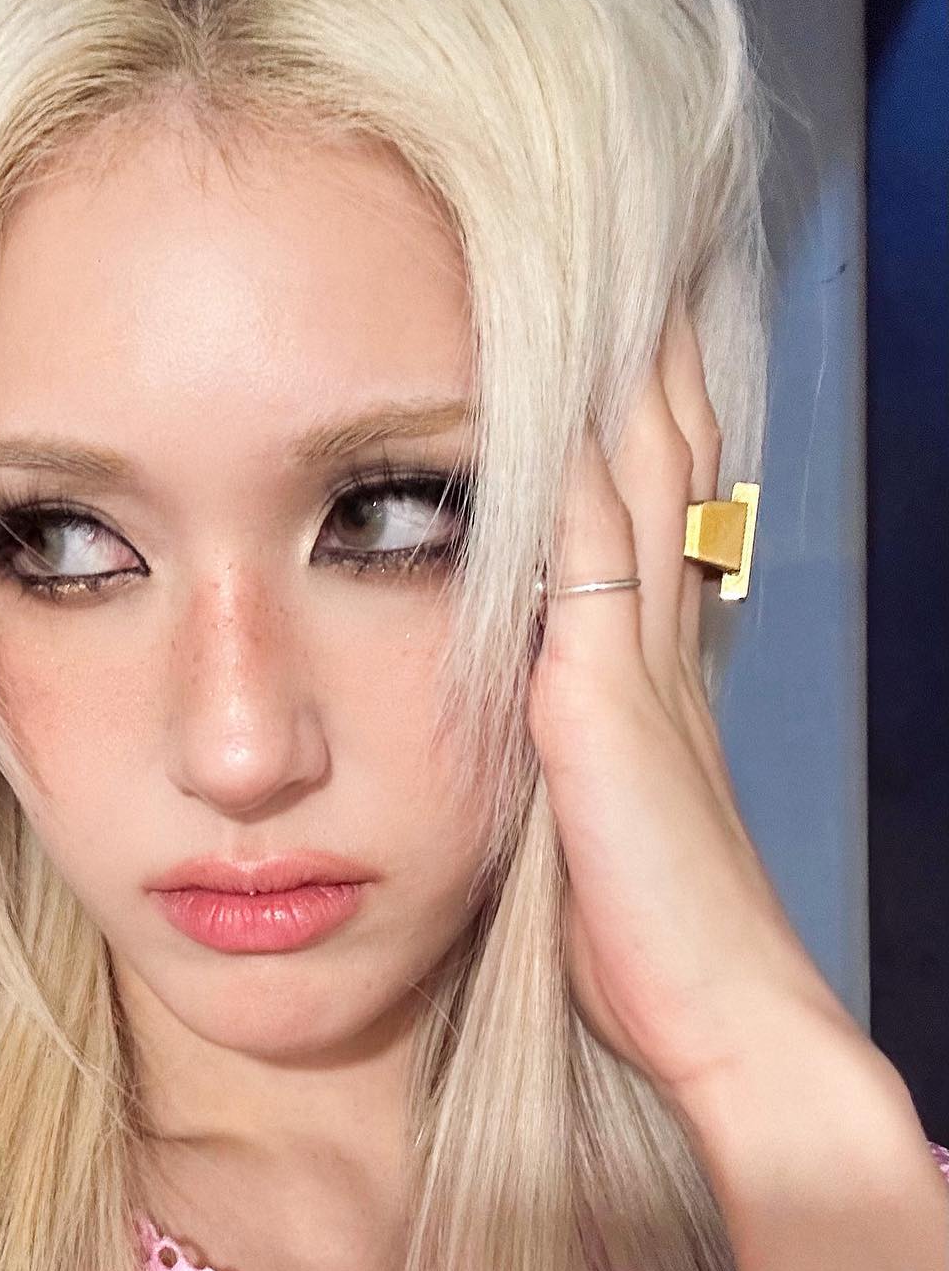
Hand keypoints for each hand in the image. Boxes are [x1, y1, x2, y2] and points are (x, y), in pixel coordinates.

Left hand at [526, 296, 851, 1105]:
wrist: (724, 1015)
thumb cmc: (654, 943)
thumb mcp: (606, 821)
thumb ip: (581, 749)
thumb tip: (546, 716)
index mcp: (655, 668)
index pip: (658, 505)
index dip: (649, 412)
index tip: (627, 326)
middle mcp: (659, 644)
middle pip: (663, 459)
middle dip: (648, 353)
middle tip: (636, 255)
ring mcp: (638, 663)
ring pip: (635, 477)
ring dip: (619, 372)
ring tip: (605, 270)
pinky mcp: (598, 699)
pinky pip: (586, 546)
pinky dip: (576, 459)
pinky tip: (556, 388)